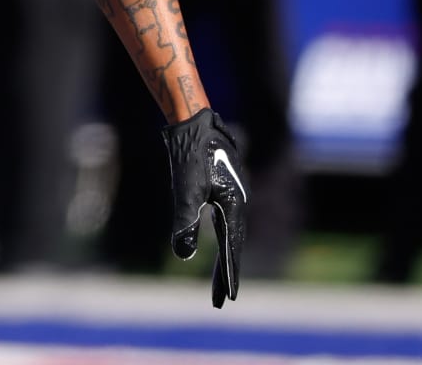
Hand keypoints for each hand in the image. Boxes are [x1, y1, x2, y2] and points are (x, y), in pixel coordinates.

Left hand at [162, 107, 247, 308]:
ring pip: (231, 234)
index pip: (231, 248)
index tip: (229, 299)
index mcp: (234, 205)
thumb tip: (182, 254)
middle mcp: (239, 202)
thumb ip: (185, 220)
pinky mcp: (225, 188)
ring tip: (220, 282)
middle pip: (234, 245)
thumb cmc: (189, 154)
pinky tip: (218, 244)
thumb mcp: (185, 188)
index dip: (229, 274)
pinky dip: (224, 239)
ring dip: (226, 258)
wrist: (194, 121)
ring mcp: (234, 195)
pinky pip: (227, 221)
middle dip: (227, 273)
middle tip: (221, 301)